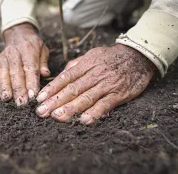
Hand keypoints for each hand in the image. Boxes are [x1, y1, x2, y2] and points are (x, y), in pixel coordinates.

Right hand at [0, 23, 49, 105]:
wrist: (18, 32)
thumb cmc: (33, 45)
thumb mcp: (43, 50)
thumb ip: (43, 63)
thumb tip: (45, 74)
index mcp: (28, 50)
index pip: (30, 69)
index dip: (31, 83)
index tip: (33, 96)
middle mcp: (14, 54)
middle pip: (16, 73)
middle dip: (18, 89)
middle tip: (21, 103)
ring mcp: (4, 57)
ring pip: (4, 73)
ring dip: (5, 87)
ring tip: (6, 99)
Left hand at [35, 44, 155, 123]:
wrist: (138, 56)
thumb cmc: (111, 58)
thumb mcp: (91, 55)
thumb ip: (76, 66)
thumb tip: (61, 75)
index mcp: (86, 65)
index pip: (65, 78)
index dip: (52, 89)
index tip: (39, 99)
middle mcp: (94, 75)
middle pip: (72, 89)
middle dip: (55, 101)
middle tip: (41, 112)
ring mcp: (106, 85)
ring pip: (86, 98)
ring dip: (70, 108)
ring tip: (56, 117)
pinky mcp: (118, 94)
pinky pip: (105, 105)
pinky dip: (95, 113)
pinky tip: (84, 121)